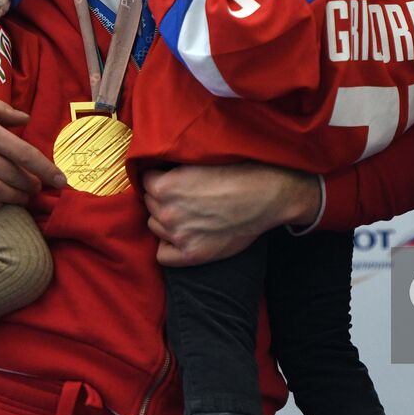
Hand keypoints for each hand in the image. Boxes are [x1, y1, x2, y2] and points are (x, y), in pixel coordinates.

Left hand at [142, 162, 320, 265]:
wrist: (267, 195)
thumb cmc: (240, 172)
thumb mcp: (202, 160)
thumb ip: (176, 167)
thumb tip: (161, 169)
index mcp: (165, 185)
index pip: (146, 181)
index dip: (160, 178)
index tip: (173, 179)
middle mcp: (166, 211)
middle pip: (150, 204)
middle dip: (162, 199)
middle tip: (185, 196)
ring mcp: (178, 235)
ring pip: (155, 227)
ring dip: (166, 220)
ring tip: (189, 214)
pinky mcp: (192, 254)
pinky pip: (162, 254)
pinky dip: (169, 246)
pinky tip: (185, 235)